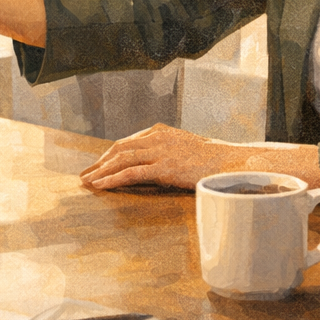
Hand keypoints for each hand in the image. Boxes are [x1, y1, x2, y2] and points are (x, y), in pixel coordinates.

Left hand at [79, 123, 319, 189]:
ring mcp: (160, 151)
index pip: (127, 143)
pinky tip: (101, 187)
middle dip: (99, 162)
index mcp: (160, 132)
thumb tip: (156, 166)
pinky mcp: (164, 166)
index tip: (97, 165)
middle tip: (85, 175)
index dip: (109, 154)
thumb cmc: (215, 160)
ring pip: (121, 160)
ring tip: (87, 182)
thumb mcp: (187, 150)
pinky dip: (112, 179)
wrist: (234, 162)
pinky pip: (131, 173)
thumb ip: (168, 153)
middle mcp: (156, 137)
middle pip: (119, 149)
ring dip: (101, 171)